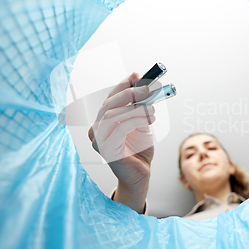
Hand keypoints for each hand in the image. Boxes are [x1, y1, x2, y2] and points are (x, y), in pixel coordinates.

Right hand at [88, 72, 155, 187]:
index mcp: (102, 121)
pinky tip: (149, 119)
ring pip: (112, 114)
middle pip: (109, 104)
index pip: (110, 98)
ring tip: (152, 109)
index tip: (138, 76)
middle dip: (130, 93)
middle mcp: (96, 129)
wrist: (140, 173)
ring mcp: (98, 140)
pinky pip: (120, 128)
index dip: (123, 85)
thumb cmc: (139, 149)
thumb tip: (142, 82)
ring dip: (135, 108)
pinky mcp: (106, 150)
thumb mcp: (141, 121)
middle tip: (148, 89)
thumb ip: (140, 105)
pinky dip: (136, 120)